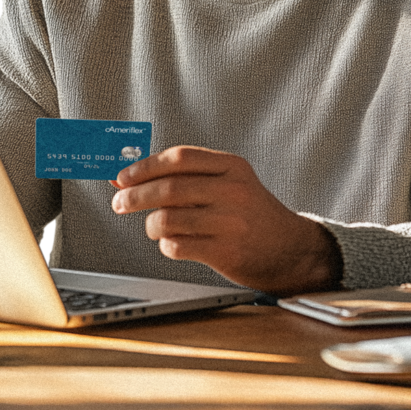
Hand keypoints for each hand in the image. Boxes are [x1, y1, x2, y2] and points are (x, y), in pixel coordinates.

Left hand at [110, 146, 341, 295]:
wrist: (291, 249)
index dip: (144, 166)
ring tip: (153, 227)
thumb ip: (183, 179)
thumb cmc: (251, 214)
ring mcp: (230, 222)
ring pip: (167, 219)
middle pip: (168, 187)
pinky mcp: (226, 251)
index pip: (179, 158)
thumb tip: (128, 177)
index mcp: (232, 166)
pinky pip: (177, 246)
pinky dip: (166, 245)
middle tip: (119, 202)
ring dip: (150, 225)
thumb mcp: (227, 184)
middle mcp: (233, 190)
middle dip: (134, 195)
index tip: (122, 176)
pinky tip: (173, 243)